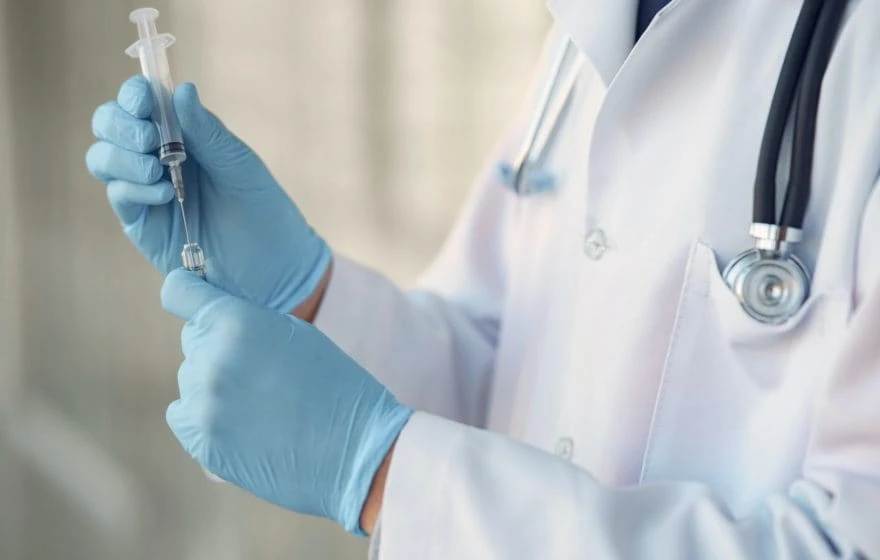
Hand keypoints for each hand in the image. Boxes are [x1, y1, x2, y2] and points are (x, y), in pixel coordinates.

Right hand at [86, 77, 329, 312]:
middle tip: (150, 140)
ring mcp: (145, 190)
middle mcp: (157, 157)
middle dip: (120, 125)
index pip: (141, 103)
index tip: (142, 99)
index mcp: (184, 134)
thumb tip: (182, 89)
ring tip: (158, 171)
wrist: (272, 269)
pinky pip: (119, 195)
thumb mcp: (239, 166)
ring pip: (103, 158)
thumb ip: (207, 132)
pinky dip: (135, 188)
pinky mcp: (141, 223)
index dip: (133, 95)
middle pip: (110, 126)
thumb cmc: (264, 211)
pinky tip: (166, 195)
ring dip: (122, 157)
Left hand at [160, 269, 412, 533]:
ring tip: (260, 404)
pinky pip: (183, 415)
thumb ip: (247, 321)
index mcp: (236, 321)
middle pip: (193, 340)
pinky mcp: (200, 440)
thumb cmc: (334, 386)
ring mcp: (202, 402)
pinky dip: (205, 418)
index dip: (187, 294)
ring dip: (215, 386)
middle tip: (258, 370)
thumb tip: (211, 318)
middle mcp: (211, 358)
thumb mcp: (295, 334)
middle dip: (217, 347)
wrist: (354, 450)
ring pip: (190, 380)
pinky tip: (243, 424)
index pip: (179, 291)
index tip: (196, 302)